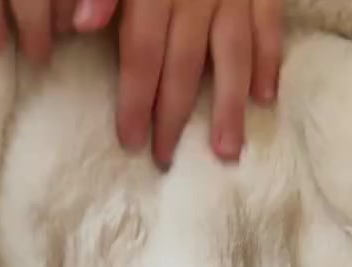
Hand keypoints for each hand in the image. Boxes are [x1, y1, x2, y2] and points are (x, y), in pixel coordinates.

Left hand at [73, 0, 282, 167]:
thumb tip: (80, 25)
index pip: (142, 50)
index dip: (134, 97)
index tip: (129, 139)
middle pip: (185, 63)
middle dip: (173, 115)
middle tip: (165, 159)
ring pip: (233, 54)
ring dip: (227, 106)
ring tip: (225, 152)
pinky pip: (270, 23)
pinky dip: (270, 60)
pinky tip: (267, 98)